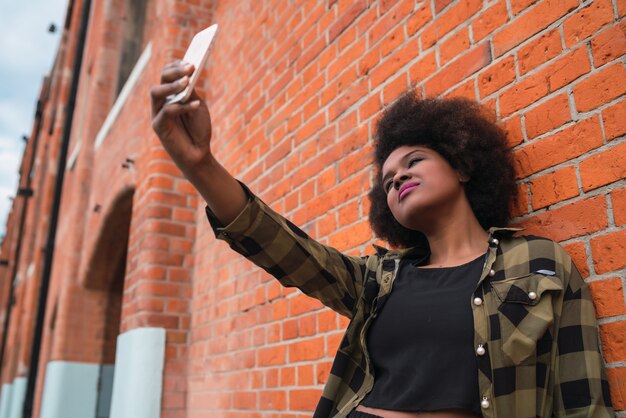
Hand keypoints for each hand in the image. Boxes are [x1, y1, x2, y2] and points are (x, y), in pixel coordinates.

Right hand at [150, 60, 212, 175]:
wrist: (199, 153)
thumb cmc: (198, 129)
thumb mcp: (197, 105)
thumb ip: (190, 91)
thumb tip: (188, 73)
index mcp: (170, 94)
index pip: (168, 74)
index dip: (177, 66)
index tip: (191, 61)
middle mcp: (161, 101)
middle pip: (161, 80)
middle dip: (174, 72)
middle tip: (190, 67)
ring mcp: (157, 113)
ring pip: (156, 92)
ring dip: (172, 85)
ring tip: (187, 82)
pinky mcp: (158, 126)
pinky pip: (166, 111)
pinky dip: (182, 106)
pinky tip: (195, 105)